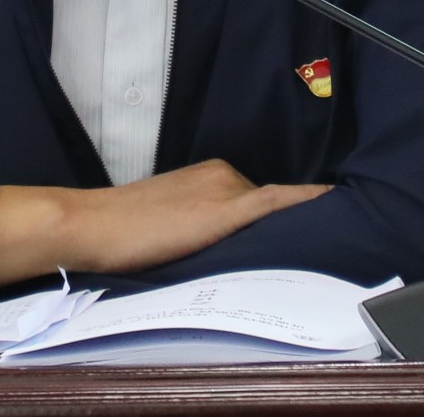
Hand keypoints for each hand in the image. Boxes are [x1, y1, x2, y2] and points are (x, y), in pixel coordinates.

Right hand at [0, 159, 329, 287]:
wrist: (92, 225)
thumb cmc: (120, 229)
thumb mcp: (167, 218)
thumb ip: (198, 222)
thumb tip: (218, 244)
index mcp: (209, 173)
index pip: (255, 198)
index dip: (276, 217)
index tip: (304, 226)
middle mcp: (222, 173)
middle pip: (265, 207)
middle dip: (274, 230)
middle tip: (294, 250)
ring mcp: (224, 189)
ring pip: (272, 210)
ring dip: (287, 226)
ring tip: (306, 244)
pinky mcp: (224, 209)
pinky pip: (276, 202)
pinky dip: (304, 199)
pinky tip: (330, 200)